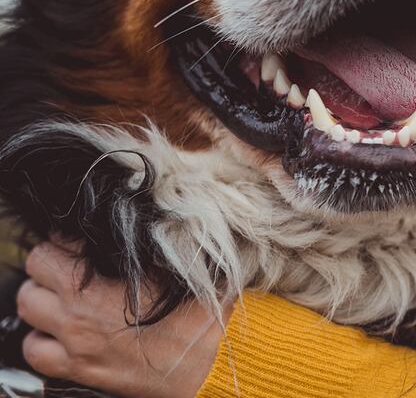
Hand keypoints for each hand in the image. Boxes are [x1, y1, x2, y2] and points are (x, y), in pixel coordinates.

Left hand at [16, 241, 227, 397]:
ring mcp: (75, 343)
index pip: (55, 244)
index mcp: (95, 285)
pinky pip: (35, 351)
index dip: (70, 237)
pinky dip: (42, 338)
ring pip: (28, 309)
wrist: (211, 362)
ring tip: (65, 295)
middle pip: (35, 271)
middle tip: (73, 264)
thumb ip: (145, 244)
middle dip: (51, 262)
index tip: (84, 241)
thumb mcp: (177, 266)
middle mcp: (77, 313)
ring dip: (43, 297)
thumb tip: (131, 223)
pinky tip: (62, 331)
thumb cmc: (200, 313)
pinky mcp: (79, 369)